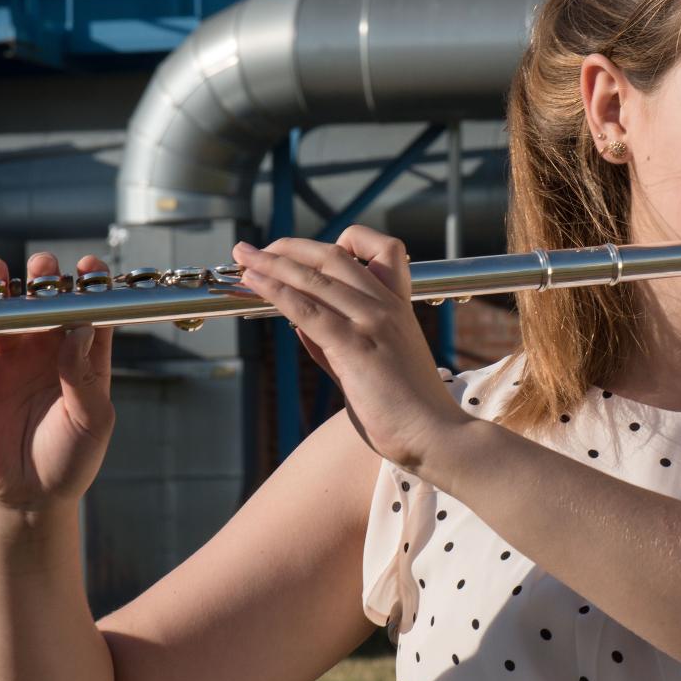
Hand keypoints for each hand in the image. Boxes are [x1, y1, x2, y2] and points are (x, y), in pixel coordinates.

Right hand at [0, 252, 115, 512]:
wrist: (26, 496)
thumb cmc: (70, 460)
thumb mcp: (91, 420)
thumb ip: (84, 375)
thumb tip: (82, 328)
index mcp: (84, 358)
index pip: (90, 312)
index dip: (90, 286)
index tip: (88, 267)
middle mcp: (48, 352)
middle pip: (45, 303)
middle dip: (44, 280)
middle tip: (42, 267)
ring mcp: (11, 361)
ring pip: (5, 314)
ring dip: (1, 291)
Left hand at [229, 226, 472, 473]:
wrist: (437, 437)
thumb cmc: (407, 411)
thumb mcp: (369, 368)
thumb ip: (335, 344)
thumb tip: (300, 323)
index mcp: (398, 306)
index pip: (380, 249)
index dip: (342, 242)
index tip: (307, 254)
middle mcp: (387, 306)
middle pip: (334, 256)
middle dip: (288, 248)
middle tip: (253, 250)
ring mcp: (373, 323)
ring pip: (315, 277)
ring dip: (272, 263)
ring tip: (242, 257)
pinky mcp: (356, 346)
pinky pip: (309, 309)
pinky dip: (277, 291)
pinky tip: (255, 284)